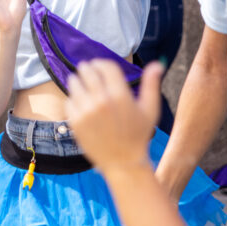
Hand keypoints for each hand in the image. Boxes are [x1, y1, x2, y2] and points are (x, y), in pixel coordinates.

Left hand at [67, 60, 161, 175]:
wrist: (123, 162)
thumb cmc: (138, 134)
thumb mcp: (150, 110)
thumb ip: (151, 85)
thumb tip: (157, 64)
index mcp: (121, 96)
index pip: (105, 66)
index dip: (101, 63)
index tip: (98, 65)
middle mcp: (102, 101)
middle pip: (87, 71)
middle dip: (86, 68)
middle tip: (86, 69)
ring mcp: (86, 111)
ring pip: (74, 83)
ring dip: (77, 80)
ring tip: (79, 81)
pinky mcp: (75, 121)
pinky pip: (69, 100)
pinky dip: (73, 99)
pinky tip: (79, 101)